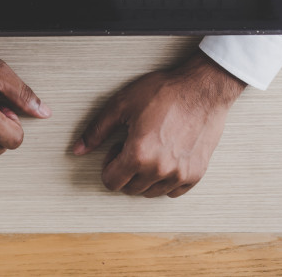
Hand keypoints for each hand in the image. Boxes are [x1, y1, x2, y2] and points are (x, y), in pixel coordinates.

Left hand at [73, 50, 244, 197]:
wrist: (203, 89)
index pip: (111, 182)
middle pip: (130, 189)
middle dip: (126, 170)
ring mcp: (180, 174)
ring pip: (151, 192)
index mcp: (138, 154)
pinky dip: (166, 180)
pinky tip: (166, 157)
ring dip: (145, 176)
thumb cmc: (165, 92)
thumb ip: (97, 130)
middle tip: (134, 145)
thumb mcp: (122, 105)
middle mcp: (159, 170)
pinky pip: (173, 191)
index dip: (109, 165)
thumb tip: (78, 149)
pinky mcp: (196, 174)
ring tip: (151, 149)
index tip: (117, 149)